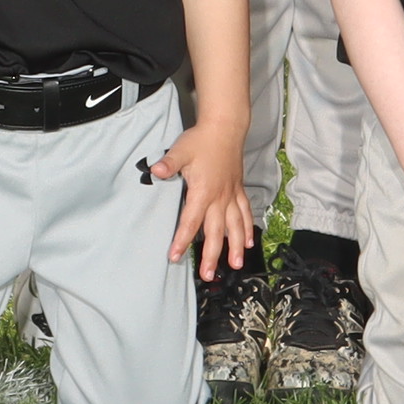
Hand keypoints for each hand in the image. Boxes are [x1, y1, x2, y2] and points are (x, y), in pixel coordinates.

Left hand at [152, 112, 255, 277]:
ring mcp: (232, 195)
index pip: (191, 221)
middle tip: (208, 275)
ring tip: (236, 264)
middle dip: (212, 255)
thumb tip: (154, 171)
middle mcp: (220, 198)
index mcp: (204, 192)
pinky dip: (247, 228)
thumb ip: (169, 163)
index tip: (175, 256)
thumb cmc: (201, 140)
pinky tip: (248, 242)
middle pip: (215, 231)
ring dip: (235, 247)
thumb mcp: (181, 150)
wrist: (225, 127)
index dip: (182, 240)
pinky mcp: (238, 189)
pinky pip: (245, 213)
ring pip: (235, 226)